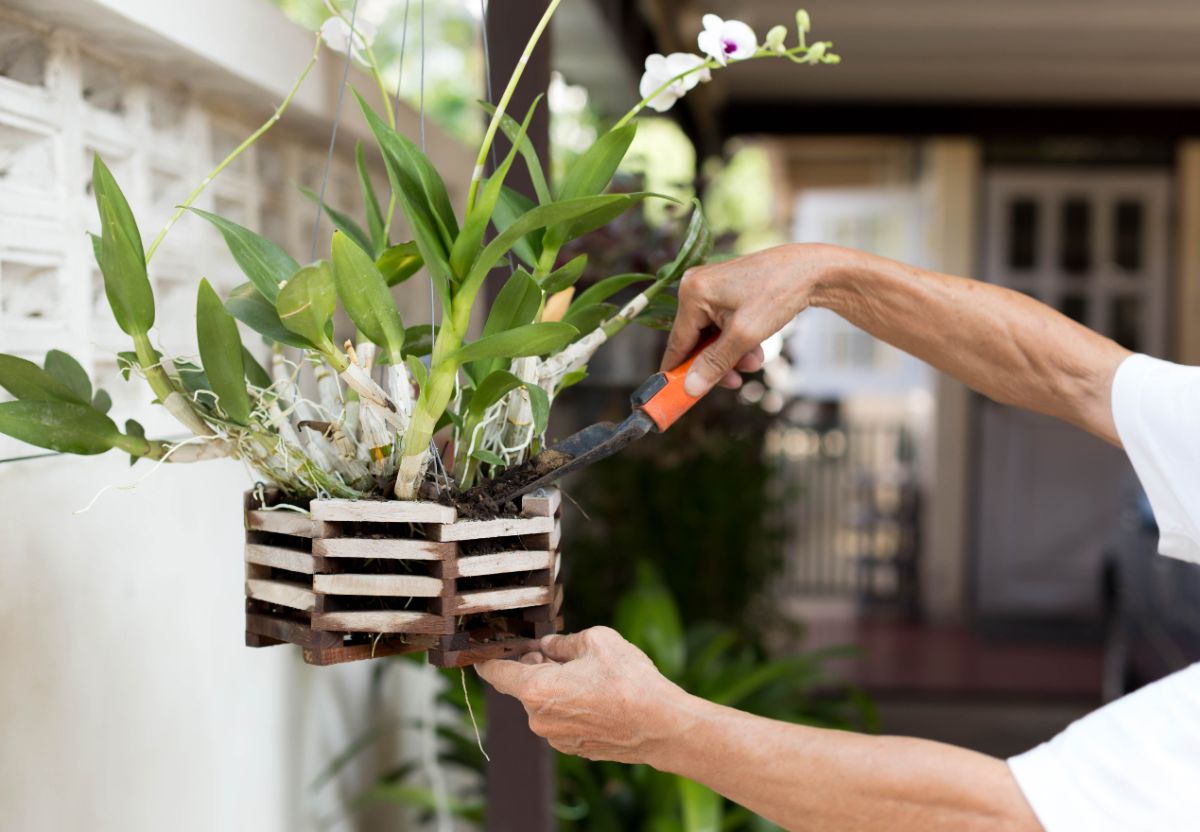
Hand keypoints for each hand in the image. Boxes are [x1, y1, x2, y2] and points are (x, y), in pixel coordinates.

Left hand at [476, 627, 686, 764]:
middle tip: (558, 651)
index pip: (495, 673)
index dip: (488, 657)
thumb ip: (563, 642)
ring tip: (590, 676)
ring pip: (545, 704)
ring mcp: (555, 738)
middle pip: (524, 686)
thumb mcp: (596, 641)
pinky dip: (570, 707)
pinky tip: (598, 697)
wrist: (661, 725)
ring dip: (556, 688)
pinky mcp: (574, 748)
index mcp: (536, 689)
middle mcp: (538, 719)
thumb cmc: (629, 681)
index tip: (483, 650)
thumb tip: (549, 645)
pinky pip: (561, 721)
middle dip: (536, 667)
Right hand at [662, 243, 849, 395]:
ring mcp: (709, 287)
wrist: (811, 271)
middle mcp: (695, 286)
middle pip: (695, 341)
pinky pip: (722, 325)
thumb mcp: (744, 336)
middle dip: (718, 362)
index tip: (678, 396)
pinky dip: (737, 340)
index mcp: (692, 293)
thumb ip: (714, 364)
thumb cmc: (778, 294)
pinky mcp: (724, 290)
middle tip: (737, 379)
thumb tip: (690, 388)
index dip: (679, 371)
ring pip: (711, 336)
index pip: (678, 342)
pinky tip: (756, 346)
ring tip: (756, 359)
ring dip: (732, 354)